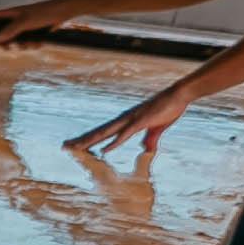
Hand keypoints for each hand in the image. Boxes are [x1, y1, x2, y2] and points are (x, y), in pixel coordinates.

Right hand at [0, 2, 67, 44]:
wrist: (63, 13)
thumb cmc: (44, 12)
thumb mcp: (25, 21)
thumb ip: (11, 30)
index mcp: (10, 13)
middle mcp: (15, 20)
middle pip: (3, 34)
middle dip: (7, 43)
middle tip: (8, 48)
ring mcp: (24, 26)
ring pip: (16, 40)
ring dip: (24, 45)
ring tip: (31, 43)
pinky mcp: (34, 32)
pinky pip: (28, 42)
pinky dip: (33, 44)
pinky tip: (40, 42)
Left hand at [67, 84, 190, 157]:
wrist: (179, 94)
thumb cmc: (168, 109)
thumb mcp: (158, 129)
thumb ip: (150, 139)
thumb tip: (146, 149)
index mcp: (126, 122)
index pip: (103, 132)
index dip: (89, 139)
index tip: (74, 145)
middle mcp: (123, 120)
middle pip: (98, 132)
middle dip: (81, 140)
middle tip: (63, 146)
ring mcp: (131, 120)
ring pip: (106, 133)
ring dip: (90, 141)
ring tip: (74, 148)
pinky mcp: (141, 122)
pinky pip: (124, 134)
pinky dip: (113, 143)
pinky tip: (103, 150)